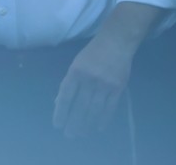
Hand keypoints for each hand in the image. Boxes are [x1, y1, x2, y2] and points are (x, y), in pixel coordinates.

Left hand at [52, 1, 164, 137]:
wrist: (117, 41)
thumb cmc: (93, 52)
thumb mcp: (77, 64)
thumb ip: (69, 83)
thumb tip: (59, 103)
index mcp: (76, 72)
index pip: (66, 97)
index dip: (61, 112)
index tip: (57, 125)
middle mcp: (89, 79)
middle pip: (80, 106)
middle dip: (73, 123)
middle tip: (69, 135)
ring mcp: (105, 84)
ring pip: (94, 110)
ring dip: (87, 124)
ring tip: (82, 134)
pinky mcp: (118, 87)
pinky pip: (110, 108)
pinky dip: (104, 119)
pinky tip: (98, 128)